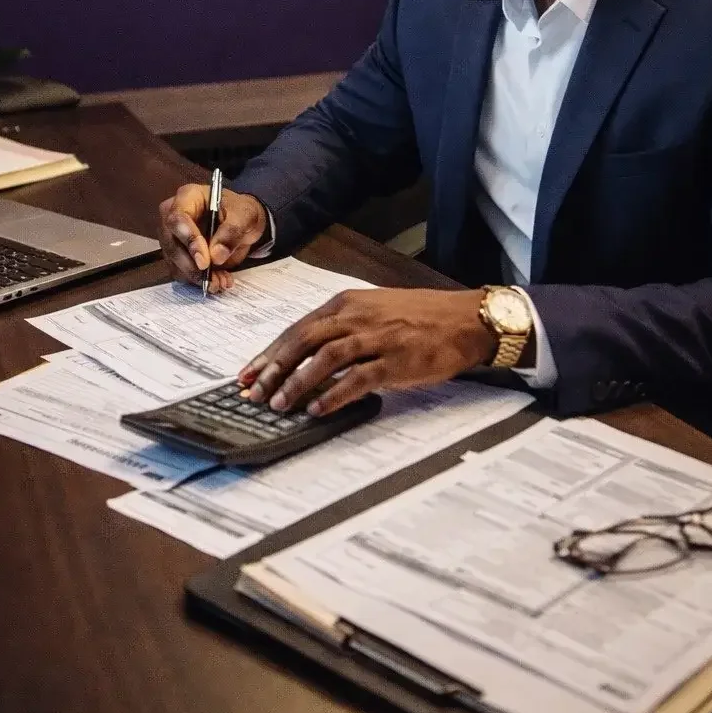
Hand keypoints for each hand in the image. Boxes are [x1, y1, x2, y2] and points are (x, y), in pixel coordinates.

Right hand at [158, 183, 267, 292]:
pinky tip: (217, 280)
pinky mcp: (176, 255)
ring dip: (196, 276)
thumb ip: (231, 232)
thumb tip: (216, 255)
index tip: (204, 261)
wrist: (242, 223)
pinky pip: (181, 272)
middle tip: (211, 278)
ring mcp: (172, 236)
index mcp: (187, 197)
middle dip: (191, 265)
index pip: (178, 219)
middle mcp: (173, 216)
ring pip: (174, 262)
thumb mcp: (244, 215)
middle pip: (171, 243)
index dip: (189, 241)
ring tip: (220, 281)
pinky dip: (198, 280)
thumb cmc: (240, 212)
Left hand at [238, 287, 494, 414]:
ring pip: (325, 357)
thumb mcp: (373, 311)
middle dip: (274, 368)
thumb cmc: (418, 316)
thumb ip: (341, 327)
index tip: (248, 373)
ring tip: (279, 404)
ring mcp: (377, 337)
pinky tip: (318, 409)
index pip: (298, 328)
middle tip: (253, 392)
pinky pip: (358, 378)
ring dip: (298, 382)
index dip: (270, 352)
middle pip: (304, 340)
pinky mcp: (396, 360)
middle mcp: (357, 316)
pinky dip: (334, 394)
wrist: (464, 319)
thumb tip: (305, 354)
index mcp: (347, 303)